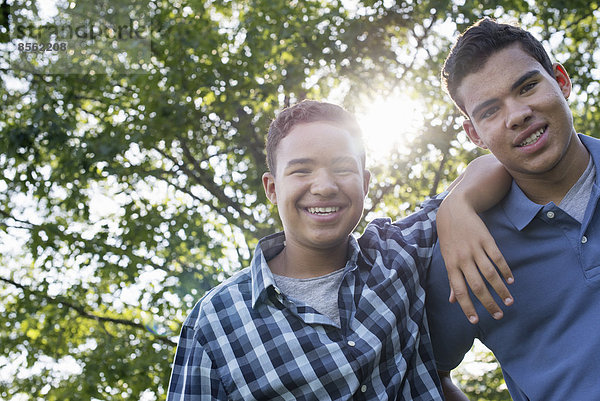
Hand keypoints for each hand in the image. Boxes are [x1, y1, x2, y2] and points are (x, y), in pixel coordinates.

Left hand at [437, 190, 513, 323]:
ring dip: (501, 290)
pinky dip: (505, 271)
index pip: (459, 290)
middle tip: (498, 315)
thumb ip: (452, 279)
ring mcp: (475, 249)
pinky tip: (511, 281)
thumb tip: (452, 301)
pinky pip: (497, 258)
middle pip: (477, 286)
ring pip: (490, 274)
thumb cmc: (450, 238)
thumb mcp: (447, 257)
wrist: (454, 210)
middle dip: (488, 303)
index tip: (475, 321)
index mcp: (451, 265)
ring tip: (509, 302)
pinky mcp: (486, 240)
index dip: (466, 306)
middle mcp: (462, 258)